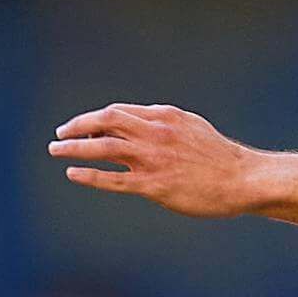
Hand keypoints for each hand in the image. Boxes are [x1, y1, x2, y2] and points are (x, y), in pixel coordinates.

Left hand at [49, 104, 265, 218]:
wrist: (242, 179)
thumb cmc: (219, 157)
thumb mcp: (190, 127)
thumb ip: (164, 123)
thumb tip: (142, 121)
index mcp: (163, 116)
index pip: (118, 112)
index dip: (95, 119)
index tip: (81, 128)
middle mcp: (154, 133)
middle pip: (105, 121)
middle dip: (77, 125)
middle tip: (59, 134)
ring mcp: (152, 159)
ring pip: (102, 147)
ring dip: (74, 148)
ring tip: (55, 150)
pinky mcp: (154, 185)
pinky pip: (113, 179)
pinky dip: (89, 175)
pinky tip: (72, 173)